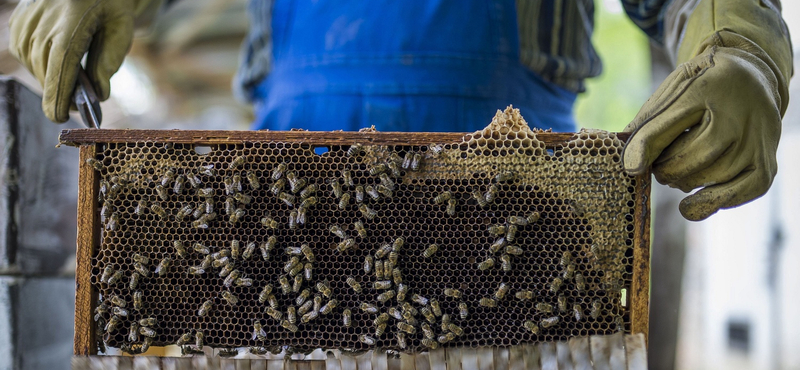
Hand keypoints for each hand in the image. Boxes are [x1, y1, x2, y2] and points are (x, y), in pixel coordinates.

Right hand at [8, 0, 148, 122]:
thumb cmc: (110, 7)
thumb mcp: (121, 30)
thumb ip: (110, 61)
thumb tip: (98, 95)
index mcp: (74, 19)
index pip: (61, 63)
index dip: (58, 93)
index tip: (59, 117)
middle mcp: (45, 17)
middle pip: (45, 67)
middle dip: (59, 93)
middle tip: (75, 108)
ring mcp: (28, 15)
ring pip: (31, 61)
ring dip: (48, 78)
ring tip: (68, 86)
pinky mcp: (20, 17)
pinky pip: (22, 50)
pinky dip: (37, 64)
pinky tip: (53, 64)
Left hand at [623, 44, 782, 220]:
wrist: (750, 79)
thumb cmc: (701, 90)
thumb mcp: (673, 92)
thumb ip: (649, 124)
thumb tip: (628, 163)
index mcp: (708, 88)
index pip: (667, 124)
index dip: (643, 147)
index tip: (630, 168)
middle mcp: (739, 115)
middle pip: (692, 158)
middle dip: (666, 168)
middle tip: (658, 168)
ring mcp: (757, 141)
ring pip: (712, 176)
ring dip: (684, 183)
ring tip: (676, 173)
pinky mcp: (765, 164)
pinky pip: (738, 193)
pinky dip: (710, 203)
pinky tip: (690, 205)